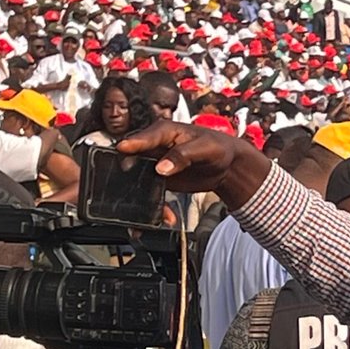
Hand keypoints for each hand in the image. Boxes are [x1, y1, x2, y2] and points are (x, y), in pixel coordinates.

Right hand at [115, 120, 271, 200]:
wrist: (227, 166)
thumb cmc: (217, 148)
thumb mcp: (204, 148)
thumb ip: (182, 155)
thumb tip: (161, 168)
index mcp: (165, 132)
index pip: (145, 137)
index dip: (133, 144)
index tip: (121, 149)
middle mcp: (155, 147)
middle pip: (134, 158)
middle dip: (126, 171)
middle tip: (124, 184)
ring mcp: (155, 164)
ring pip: (139, 179)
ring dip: (139, 195)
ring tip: (141, 209)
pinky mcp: (160, 181)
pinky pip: (152, 194)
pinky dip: (156, 206)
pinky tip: (166, 217)